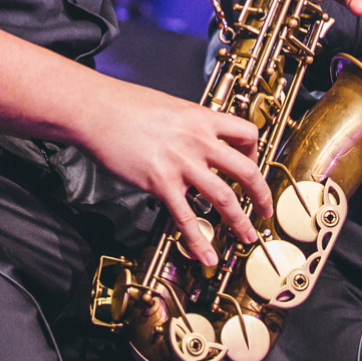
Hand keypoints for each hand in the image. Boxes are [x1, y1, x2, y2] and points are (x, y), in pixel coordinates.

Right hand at [78, 80, 271, 264]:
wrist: (95, 110)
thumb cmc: (126, 105)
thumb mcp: (171, 107)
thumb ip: (189, 125)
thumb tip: (197, 140)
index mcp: (203, 118)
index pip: (248, 133)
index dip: (255, 153)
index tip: (251, 165)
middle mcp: (199, 141)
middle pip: (246, 170)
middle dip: (261, 195)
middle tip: (265, 211)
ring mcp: (182, 163)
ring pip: (225, 198)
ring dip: (241, 222)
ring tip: (248, 237)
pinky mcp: (161, 183)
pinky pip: (186, 218)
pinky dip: (199, 241)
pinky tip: (206, 255)